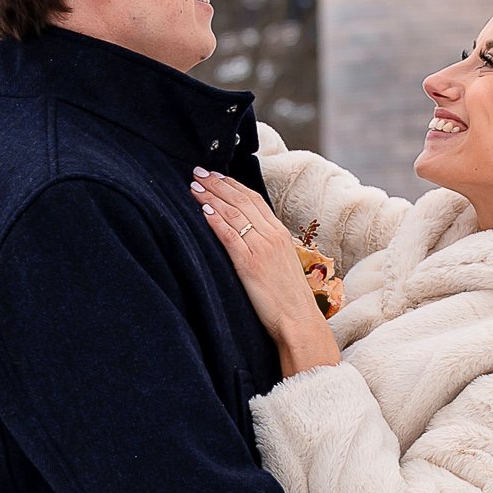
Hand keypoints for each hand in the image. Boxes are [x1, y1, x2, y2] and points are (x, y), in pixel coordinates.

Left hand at [191, 167, 339, 372]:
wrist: (298, 321)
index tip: (215, 176)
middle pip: (241, 200)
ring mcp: (261, 248)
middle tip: (198, 172)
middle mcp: (272, 235)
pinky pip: (230, 235)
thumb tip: (246, 238)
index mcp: (280, 234)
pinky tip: (202, 210)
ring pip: (233, 213)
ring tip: (193, 187)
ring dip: (211, 197)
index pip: (254, 199)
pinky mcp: (250, 263)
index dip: (232, 185)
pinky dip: (215, 220)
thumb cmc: (288, 300)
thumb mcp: (281, 265)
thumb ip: (266, 248)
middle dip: (217, 184)